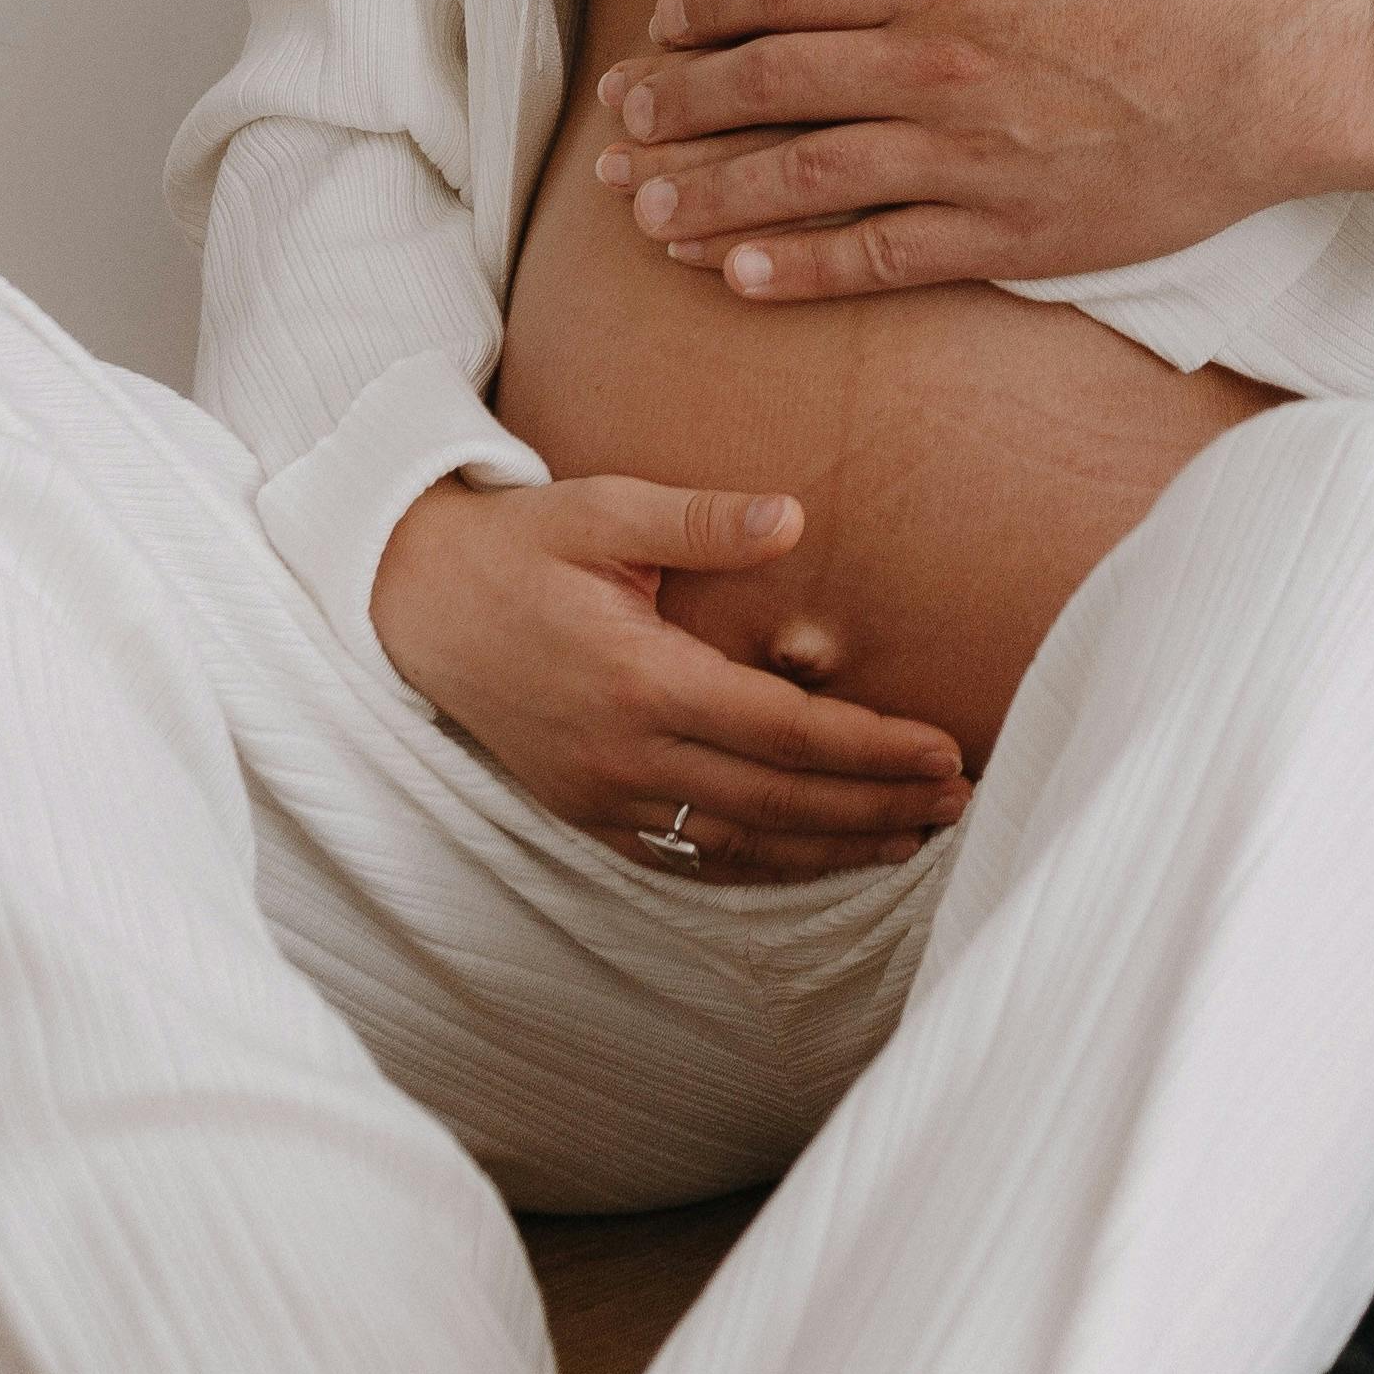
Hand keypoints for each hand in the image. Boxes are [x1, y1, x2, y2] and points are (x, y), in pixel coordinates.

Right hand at [371, 473, 968, 870]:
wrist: (413, 605)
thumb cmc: (520, 544)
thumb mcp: (602, 508)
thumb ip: (701, 519)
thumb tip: (793, 518)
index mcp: (640, 680)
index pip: (783, 732)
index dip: (869, 749)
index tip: (942, 750)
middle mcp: (624, 755)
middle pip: (778, 801)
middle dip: (876, 807)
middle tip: (960, 801)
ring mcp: (602, 796)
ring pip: (740, 844)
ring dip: (832, 848)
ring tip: (913, 837)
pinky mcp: (586, 812)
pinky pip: (688, 856)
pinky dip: (761, 865)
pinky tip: (817, 857)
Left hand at [595, 0, 1373, 301]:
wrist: (1273, 66)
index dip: (710, 10)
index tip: (663, 29)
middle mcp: (933, 64)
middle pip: (771, 85)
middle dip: (681, 106)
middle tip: (619, 126)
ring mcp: (963, 155)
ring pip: (802, 180)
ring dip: (710, 196)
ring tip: (642, 212)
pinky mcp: (1005, 233)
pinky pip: (879, 256)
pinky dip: (801, 268)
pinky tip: (738, 275)